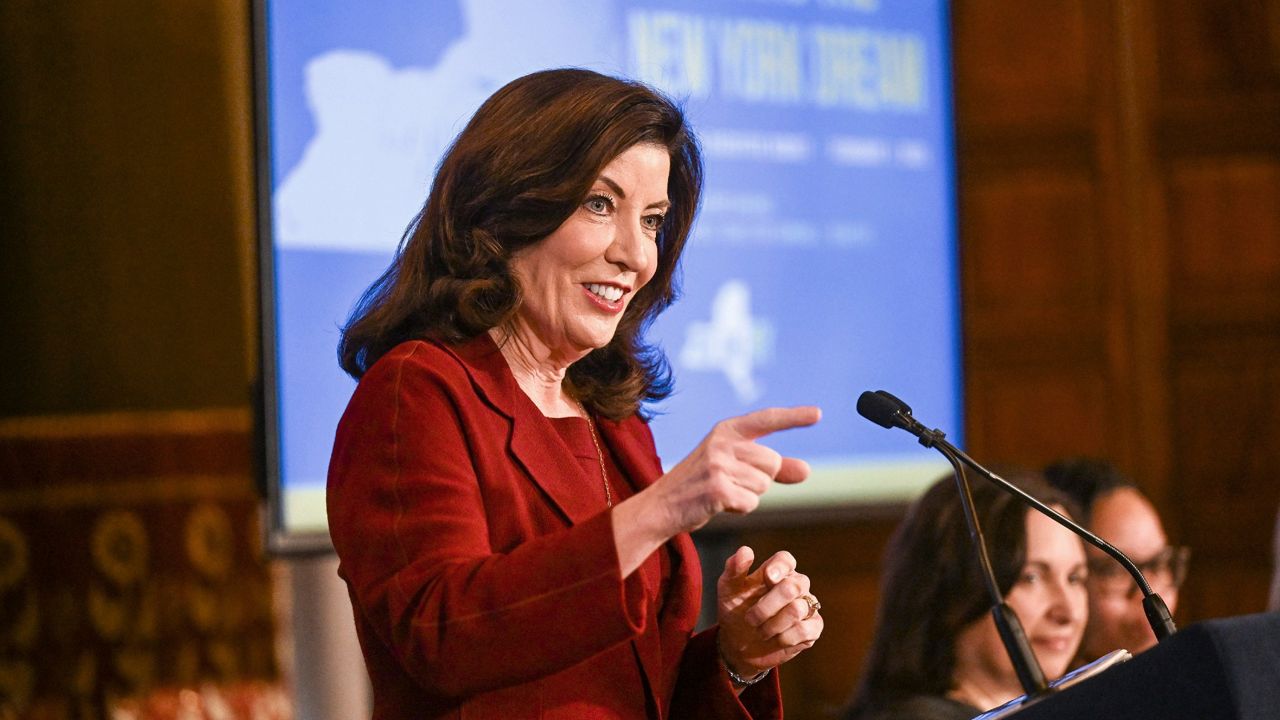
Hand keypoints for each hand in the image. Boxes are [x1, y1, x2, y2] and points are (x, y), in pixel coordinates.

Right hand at [650, 405, 820, 536]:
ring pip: (763, 485)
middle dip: (760, 479)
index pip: (767, 419)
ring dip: (748, 495)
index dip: (794, 417)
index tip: (819, 414)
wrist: (662, 505)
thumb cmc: (700, 484)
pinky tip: (719, 504)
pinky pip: (751, 502)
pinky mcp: (717, 489)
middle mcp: (723, 442)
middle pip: (772, 462)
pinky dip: (740, 508)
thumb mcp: (734, 467)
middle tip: (730, 482)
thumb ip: (772, 468)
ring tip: (721, 492)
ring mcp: (718, 464)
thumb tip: (807, 470)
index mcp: (726, 429)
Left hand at [716, 547, 822, 679]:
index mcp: (775, 571)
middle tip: (750, 619)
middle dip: (768, 605)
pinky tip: (774, 639)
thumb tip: (745, 550)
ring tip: (760, 631)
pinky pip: (804, 630)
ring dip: (772, 624)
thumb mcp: (728, 590)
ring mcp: (806, 606)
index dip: (779, 567)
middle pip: (794, 585)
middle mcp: (795, 585)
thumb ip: (734, 568)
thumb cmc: (735, 611)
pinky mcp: (813, 628)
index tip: (768, 577)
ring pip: (797, 609)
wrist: (738, 646)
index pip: (786, 560)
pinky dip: (784, 637)